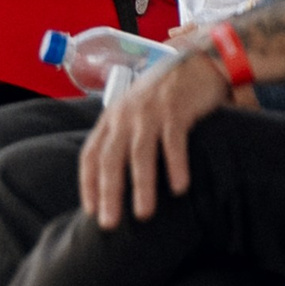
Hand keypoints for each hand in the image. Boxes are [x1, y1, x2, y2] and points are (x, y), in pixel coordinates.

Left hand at [78, 50, 231, 228]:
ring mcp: (149, 112)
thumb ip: (124, 137)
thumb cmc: (164, 94)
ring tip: (144, 214)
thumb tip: (115, 177)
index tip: (89, 211)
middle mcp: (124, 115)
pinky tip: (179, 189)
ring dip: (141, 186)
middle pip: (110, 158)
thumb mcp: (135, 112)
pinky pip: (173, 142)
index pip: (90, 155)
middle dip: (108, 193)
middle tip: (109, 224)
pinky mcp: (176, 109)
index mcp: (111, 118)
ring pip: (139, 154)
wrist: (196, 61)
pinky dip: (175, 165)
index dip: (88, 184)